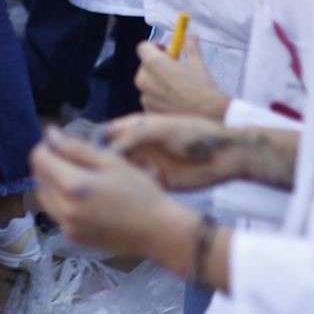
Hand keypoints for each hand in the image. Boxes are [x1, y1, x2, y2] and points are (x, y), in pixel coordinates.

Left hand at [31, 125, 193, 258]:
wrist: (158, 232)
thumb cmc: (140, 192)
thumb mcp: (109, 161)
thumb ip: (75, 147)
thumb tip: (50, 135)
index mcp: (72, 186)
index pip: (39, 159)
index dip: (47, 146)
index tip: (62, 143)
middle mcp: (63, 210)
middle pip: (38, 179)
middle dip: (49, 163)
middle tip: (72, 158)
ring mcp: (67, 227)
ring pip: (45, 197)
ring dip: (53, 183)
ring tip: (79, 176)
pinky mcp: (74, 239)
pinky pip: (57, 214)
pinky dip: (62, 202)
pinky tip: (85, 198)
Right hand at [102, 114, 248, 190]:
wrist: (225, 154)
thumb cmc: (195, 133)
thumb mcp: (161, 127)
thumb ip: (133, 135)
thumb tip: (107, 149)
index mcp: (136, 127)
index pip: (106, 134)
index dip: (94, 142)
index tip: (89, 153)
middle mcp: (139, 146)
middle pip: (111, 155)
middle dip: (106, 163)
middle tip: (107, 169)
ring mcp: (148, 164)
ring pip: (124, 172)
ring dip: (125, 175)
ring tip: (137, 173)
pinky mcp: (159, 182)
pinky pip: (141, 186)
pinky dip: (142, 186)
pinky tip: (154, 180)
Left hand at [135, 34, 229, 119]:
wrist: (207, 115)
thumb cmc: (201, 88)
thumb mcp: (197, 64)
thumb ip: (190, 47)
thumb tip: (191, 37)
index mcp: (154, 63)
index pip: (142, 47)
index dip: (154, 47)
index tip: (166, 51)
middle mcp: (144, 79)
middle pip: (144, 67)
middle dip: (156, 67)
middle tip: (173, 72)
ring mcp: (144, 97)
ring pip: (146, 85)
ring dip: (157, 84)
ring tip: (175, 89)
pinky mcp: (148, 111)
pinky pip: (149, 101)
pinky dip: (158, 99)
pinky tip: (173, 103)